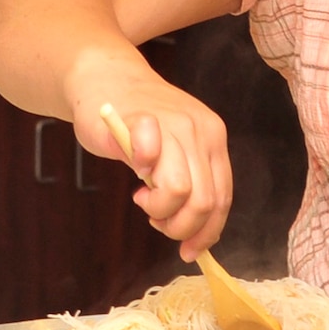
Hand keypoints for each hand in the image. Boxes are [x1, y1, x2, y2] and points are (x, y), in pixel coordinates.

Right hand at [70, 79, 232, 260]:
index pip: (222, 198)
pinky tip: (134, 171)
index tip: (189, 251)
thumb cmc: (139, 121)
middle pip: (203, 202)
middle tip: (156, 221)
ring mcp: (172, 123)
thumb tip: (196, 236)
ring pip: (180, 191)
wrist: (106, 78)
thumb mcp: (177, 149)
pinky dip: (142, 174)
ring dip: (158, 208)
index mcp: (214, 139)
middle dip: (179, 227)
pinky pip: (150, 157)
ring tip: (143, 198)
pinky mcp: (140, 120)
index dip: (207, 232)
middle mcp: (200, 130)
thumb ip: (190, 181)